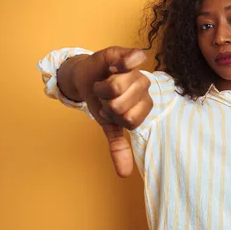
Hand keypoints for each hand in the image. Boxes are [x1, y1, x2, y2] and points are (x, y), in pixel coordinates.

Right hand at [74, 46, 151, 176]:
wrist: (86, 76)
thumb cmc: (100, 99)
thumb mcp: (109, 124)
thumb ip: (119, 147)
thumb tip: (124, 175)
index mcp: (144, 106)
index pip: (131, 121)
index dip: (114, 117)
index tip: (109, 111)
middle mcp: (144, 88)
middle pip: (121, 105)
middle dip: (105, 103)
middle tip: (105, 96)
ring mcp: (137, 71)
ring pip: (117, 86)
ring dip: (102, 87)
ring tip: (104, 83)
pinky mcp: (129, 54)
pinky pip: (134, 58)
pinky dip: (121, 63)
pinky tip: (113, 66)